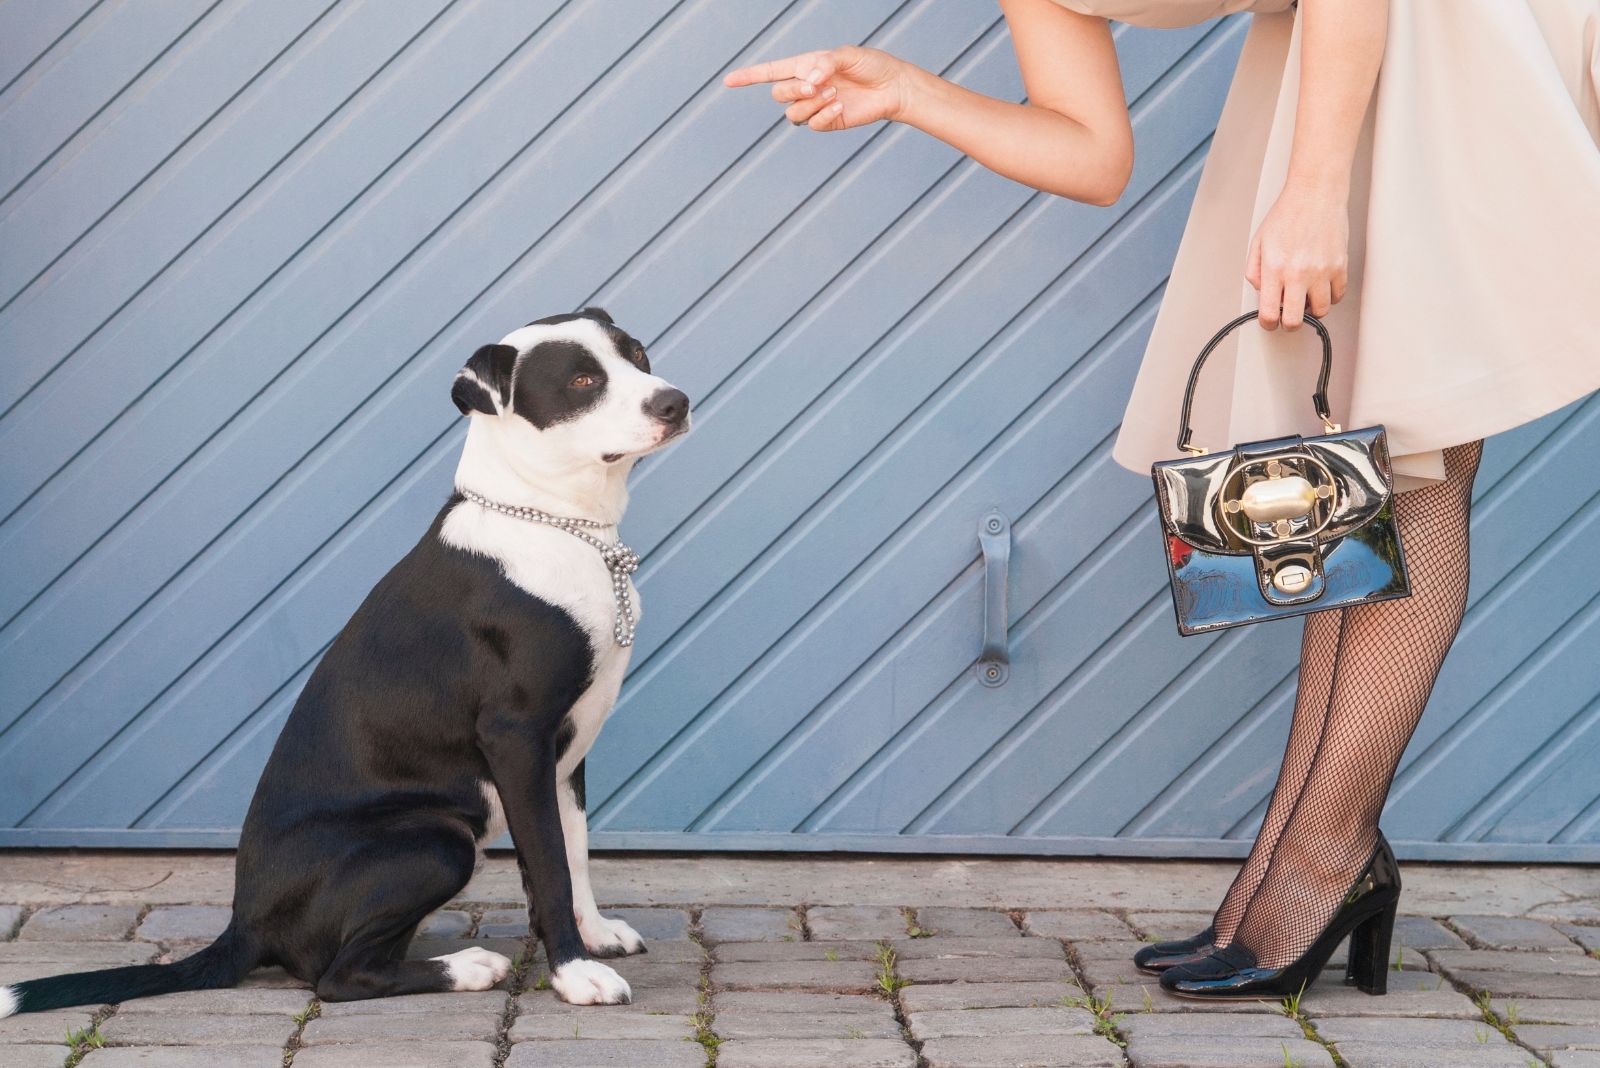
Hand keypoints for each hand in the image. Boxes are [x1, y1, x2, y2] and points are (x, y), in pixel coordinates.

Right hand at [724, 45, 912, 130]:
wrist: (892, 87)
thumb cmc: (870, 65)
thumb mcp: (846, 55)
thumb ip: (824, 64)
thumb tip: (809, 79)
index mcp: (805, 66)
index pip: (770, 72)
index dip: (748, 77)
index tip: (728, 80)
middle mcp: (806, 87)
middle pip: (779, 94)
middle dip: (793, 90)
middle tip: (817, 85)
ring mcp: (816, 107)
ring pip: (792, 113)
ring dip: (810, 103)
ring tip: (833, 93)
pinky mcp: (828, 122)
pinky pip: (813, 124)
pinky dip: (824, 115)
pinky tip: (839, 106)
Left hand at [1245, 181, 1349, 330]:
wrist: (1316, 193)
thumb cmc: (1287, 214)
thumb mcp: (1258, 242)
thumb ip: (1254, 271)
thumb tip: (1260, 293)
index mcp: (1274, 268)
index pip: (1269, 313)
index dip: (1268, 324)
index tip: (1270, 322)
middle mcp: (1298, 273)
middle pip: (1294, 321)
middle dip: (1289, 323)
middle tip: (1288, 314)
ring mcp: (1322, 271)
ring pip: (1320, 311)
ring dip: (1311, 309)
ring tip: (1305, 296)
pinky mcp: (1340, 266)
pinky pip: (1337, 295)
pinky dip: (1329, 296)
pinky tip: (1320, 286)